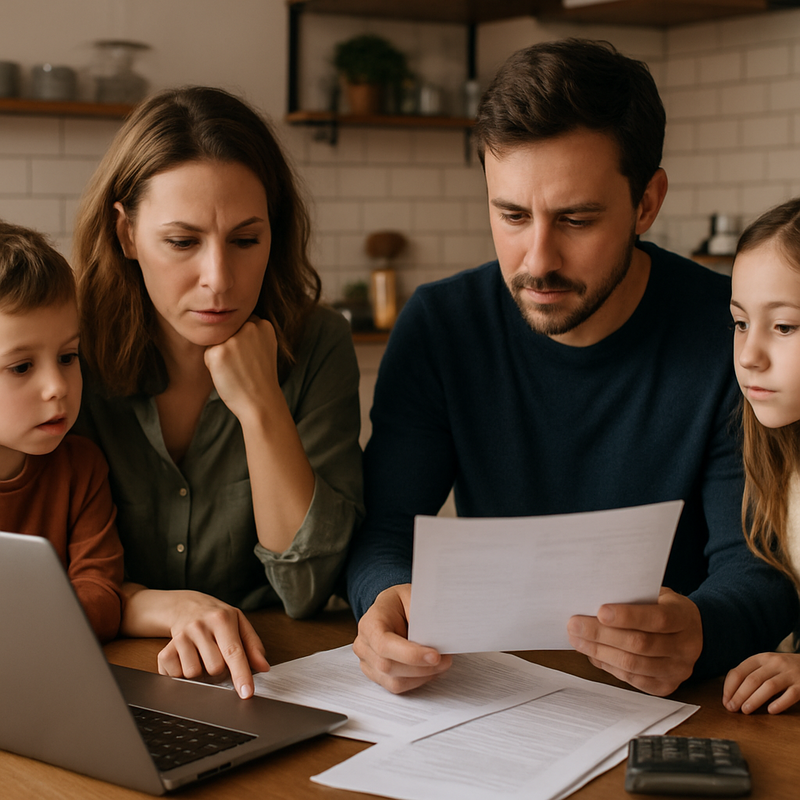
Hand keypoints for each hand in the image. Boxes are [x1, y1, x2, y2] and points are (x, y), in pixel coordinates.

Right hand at [154, 591, 269, 698]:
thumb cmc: (217, 618)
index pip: (233, 651)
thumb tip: (264, 667)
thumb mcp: (240, 623)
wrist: (186, 606)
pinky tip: (187, 659)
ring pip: (195, 674)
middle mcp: (199, 627)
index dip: (241, 674)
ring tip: (202, 656)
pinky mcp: (164, 651)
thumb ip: (253, 645)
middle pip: (215, 668)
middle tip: (218, 656)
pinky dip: (183, 675)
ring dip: (201, 673)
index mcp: (221, 619)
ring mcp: (180, 638)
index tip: (246, 693)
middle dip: (220, 670)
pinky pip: (176, 677)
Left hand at [203, 316, 280, 422]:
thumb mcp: (265, 347)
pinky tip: (227, 374)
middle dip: (231, 346)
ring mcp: (234, 338)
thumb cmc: (260, 378)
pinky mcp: (219, 351)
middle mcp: (249, 326)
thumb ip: (253, 333)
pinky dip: (213, 365)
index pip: (241, 325)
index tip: (251, 358)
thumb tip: (229, 322)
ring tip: (236, 369)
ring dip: (221, 354)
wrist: (261, 401)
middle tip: (243, 365)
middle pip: (228, 331)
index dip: (242, 342)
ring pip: (217, 341)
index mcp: (263, 324)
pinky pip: (208, 353)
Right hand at [352, 584, 452, 693]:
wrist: (391, 609)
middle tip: (445, 659)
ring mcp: (368, 662)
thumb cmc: (401, 603)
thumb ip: (423, 615)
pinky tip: (429, 670)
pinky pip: (397, 686)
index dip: (410, 654)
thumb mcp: (413, 597)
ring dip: (422, 676)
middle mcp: (364, 645)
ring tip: (441, 664)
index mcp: (370, 623)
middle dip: (422, 667)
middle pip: (388, 666)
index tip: (435, 655)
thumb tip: (440, 634)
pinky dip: (417, 681)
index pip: (384, 644)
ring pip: (394, 681)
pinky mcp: (376, 675)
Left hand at [567, 587, 702, 695]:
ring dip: (599, 652)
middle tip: (574, 624)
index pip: (657, 619)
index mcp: (684, 618)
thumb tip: (592, 606)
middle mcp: (686, 647)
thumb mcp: (656, 595)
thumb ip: (632, 599)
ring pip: (633, 664)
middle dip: (602, 634)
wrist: (692, 632)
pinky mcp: (665, 686)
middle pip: (640, 644)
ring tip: (577, 639)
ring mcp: (677, 670)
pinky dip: (608, 666)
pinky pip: (632, 679)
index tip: (600, 611)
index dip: (628, 616)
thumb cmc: (664, 608)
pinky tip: (592, 654)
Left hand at [724, 652, 799, 713]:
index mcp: (761, 658)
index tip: (725, 701)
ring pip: (769, 686)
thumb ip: (750, 675)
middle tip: (732, 708)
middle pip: (752, 680)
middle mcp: (774, 663)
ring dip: (755, 700)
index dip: (730, 687)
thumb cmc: (783, 668)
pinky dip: (779, 703)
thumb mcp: (766, 665)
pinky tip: (771, 711)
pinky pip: (790, 695)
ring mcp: (790, 674)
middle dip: (739, 695)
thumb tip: (730, 695)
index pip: (739, 672)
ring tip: (745, 710)